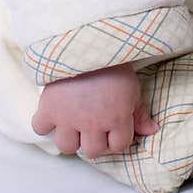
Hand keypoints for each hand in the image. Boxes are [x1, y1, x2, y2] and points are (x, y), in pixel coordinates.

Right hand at [31, 63, 157, 158]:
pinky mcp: (48, 109)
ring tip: (73, 122)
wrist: (87, 41)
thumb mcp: (132, 87)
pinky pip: (40, 129)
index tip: (113, 127)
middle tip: (92, 124)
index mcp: (117, 118)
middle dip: (95, 140)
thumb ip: (139, 113)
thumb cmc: (113, 63)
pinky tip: (54, 113)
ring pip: (67, 147)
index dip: (117, 138)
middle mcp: (93, 123)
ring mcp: (69, 118)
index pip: (119, 146)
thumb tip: (151, 130)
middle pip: (92, 151)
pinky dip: (45, 123)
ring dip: (71, 137)